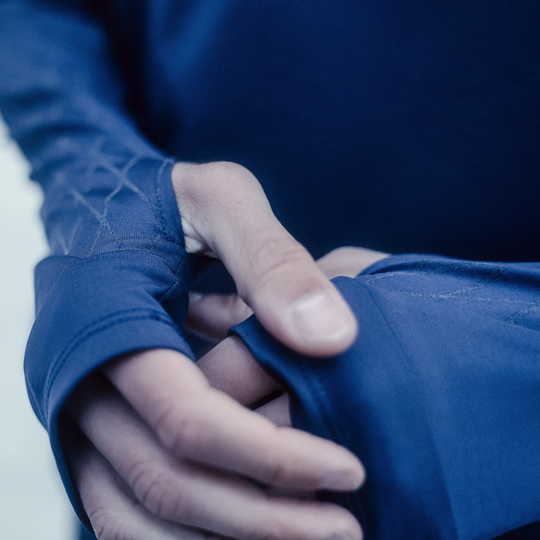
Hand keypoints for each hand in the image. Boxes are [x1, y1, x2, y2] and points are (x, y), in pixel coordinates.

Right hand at [68, 162, 370, 539]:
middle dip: (262, 518)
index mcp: (108, 324)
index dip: (272, 456)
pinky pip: (124, 511)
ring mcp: (75, 416)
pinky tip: (250, 528)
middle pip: (167, 482)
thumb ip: (272, 260)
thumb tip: (334, 337)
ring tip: (308, 539)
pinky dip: (186, 535)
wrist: (99, 212)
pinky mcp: (86, 432)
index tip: (350, 470)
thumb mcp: (220, 199)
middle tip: (346, 528)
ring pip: (139, 516)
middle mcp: (78, 384)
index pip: (190, 420)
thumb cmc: (163, 201)